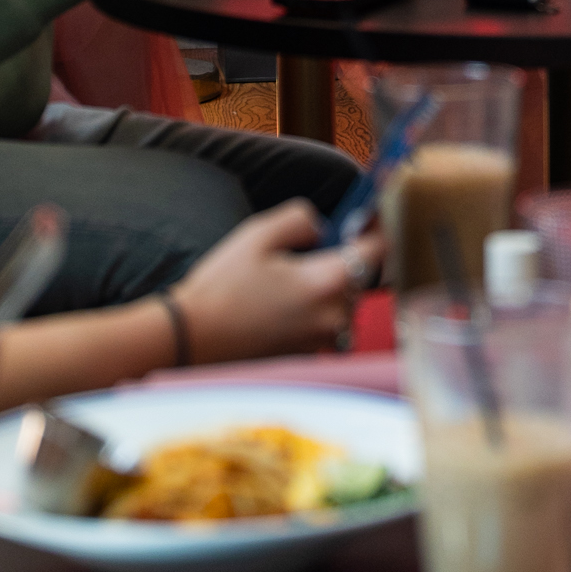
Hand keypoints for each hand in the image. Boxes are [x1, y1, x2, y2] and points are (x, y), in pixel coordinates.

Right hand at [170, 202, 381, 361]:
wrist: (192, 338)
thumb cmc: (222, 288)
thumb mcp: (258, 235)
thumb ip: (300, 219)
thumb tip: (322, 227)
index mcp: (327, 282)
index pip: (378, 250)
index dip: (376, 228)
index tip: (368, 216)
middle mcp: (334, 315)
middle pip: (360, 277)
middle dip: (343, 258)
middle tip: (310, 248)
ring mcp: (322, 340)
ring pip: (344, 302)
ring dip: (329, 286)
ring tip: (288, 279)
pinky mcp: (308, 355)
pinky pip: (326, 325)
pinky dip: (314, 310)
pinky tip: (281, 303)